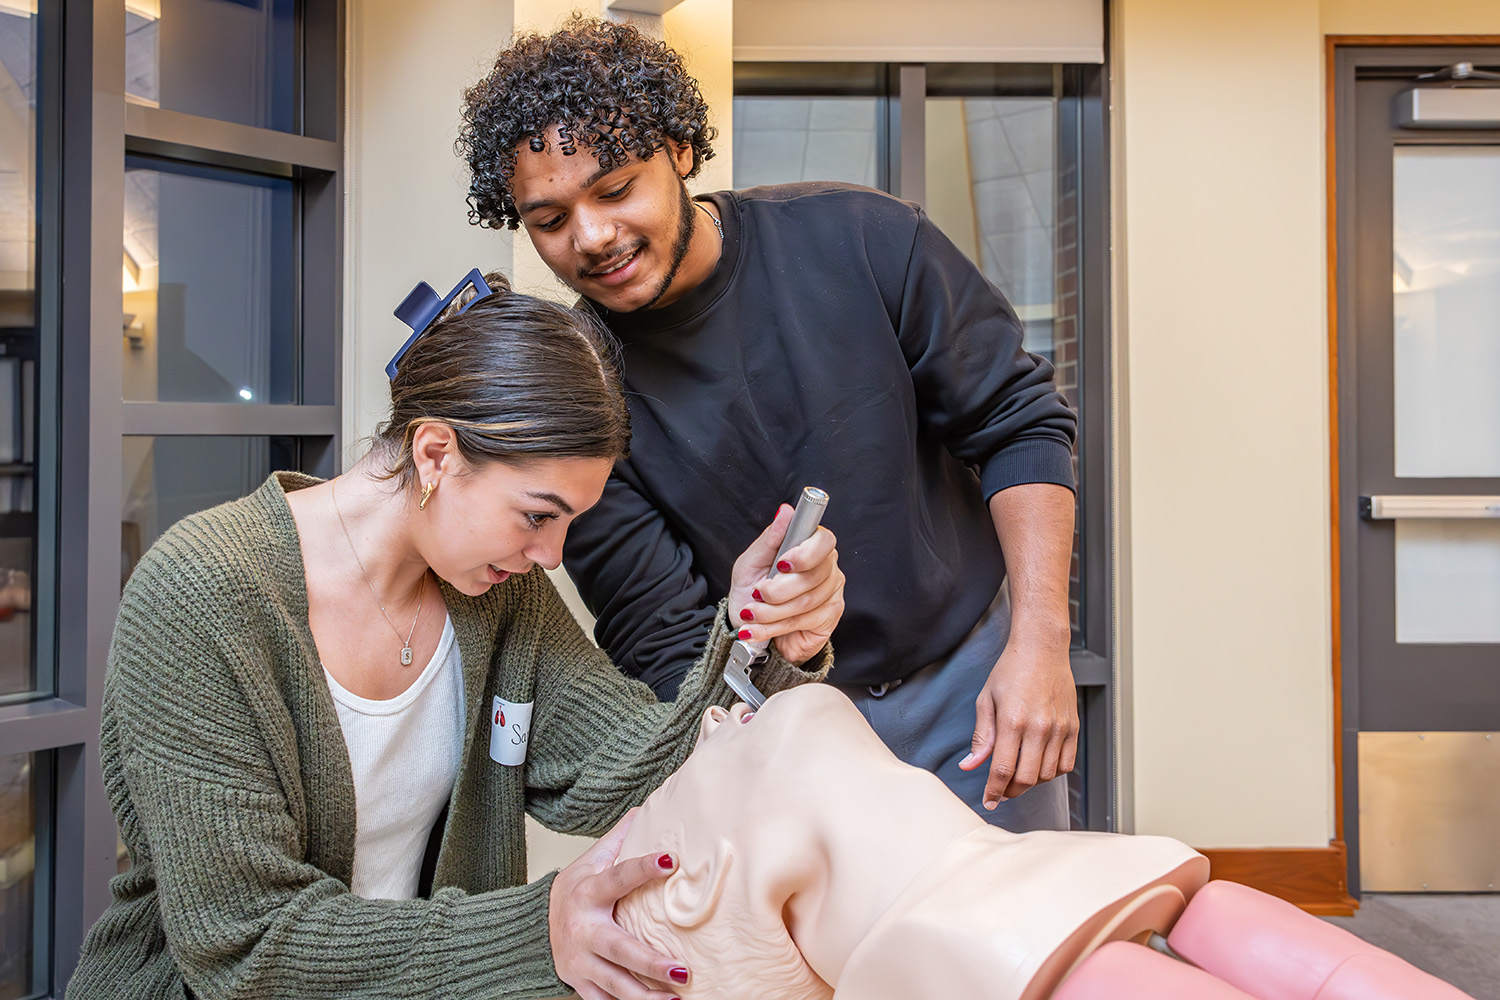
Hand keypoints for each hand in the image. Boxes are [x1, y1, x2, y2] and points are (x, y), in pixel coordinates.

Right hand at [549, 810, 689, 999]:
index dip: (643, 868)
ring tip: (676, 999)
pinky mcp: (580, 984)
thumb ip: (619, 839)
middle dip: (651, 963)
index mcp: (588, 893)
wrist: (531, 928)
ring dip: (646, 996)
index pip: (619, 877)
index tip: (671, 860)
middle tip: (683, 970)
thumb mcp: (591, 860)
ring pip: (615, 984)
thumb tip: (647, 807)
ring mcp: (580, 962)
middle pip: (619, 949)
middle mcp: (583, 930)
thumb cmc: (574, 891)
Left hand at [728, 504, 844, 664]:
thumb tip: (786, 511)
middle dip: (778, 590)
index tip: (782, 564)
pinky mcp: (829, 618)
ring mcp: (831, 594)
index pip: (824, 540)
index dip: (805, 554)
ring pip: (806, 602)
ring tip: (751, 613)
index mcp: (810, 547)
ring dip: (771, 611)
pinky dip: (774, 627)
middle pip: (813, 576)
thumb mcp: (751, 562)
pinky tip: (756, 629)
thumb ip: (770, 538)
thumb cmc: (751, 590)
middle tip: (757, 593)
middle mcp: (827, 568)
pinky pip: (804, 622)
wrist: (750, 625)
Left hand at [960, 636, 1078, 807]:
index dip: (993, 791)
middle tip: (1001, 791)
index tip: (989, 800)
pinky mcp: (1073, 727)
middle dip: (1010, 791)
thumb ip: (980, 736)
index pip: (1002, 770)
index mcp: (1013, 721)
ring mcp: (1059, 728)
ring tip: (1018, 774)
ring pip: (1046, 775)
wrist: (1042, 650)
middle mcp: (1039, 728)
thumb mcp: (986, 700)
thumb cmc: (1011, 670)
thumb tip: (970, 765)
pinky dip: (1052, 772)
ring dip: (1031, 782)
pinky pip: (1066, 764)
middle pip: (1026, 779)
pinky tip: (1039, 764)